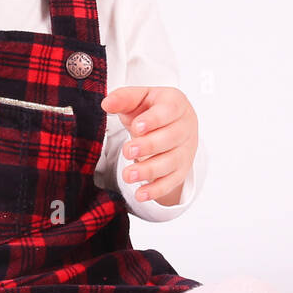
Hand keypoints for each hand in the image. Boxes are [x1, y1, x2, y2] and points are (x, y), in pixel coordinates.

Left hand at [101, 85, 197, 206]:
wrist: (170, 124)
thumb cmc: (153, 109)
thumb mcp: (139, 98)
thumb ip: (124, 98)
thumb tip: (107, 103)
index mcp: (175, 104)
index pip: (169, 111)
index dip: (154, 120)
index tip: (137, 127)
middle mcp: (185, 127)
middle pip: (171, 138)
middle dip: (149, 146)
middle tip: (128, 151)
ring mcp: (186, 150)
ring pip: (171, 162)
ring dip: (149, 170)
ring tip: (128, 175)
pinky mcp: (181, 169)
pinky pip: (171, 182)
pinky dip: (156, 190)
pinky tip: (141, 194)